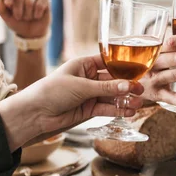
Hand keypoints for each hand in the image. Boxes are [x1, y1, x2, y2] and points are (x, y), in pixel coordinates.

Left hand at [0, 0, 50, 37]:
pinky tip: (37, 16)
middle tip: (18, 18)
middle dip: (17, 9)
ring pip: (29, 1)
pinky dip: (37, 14)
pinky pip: (39, 4)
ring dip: (28, 14)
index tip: (8, 4)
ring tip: (28, 18)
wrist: (32, 33)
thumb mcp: (6, 18)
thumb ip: (0, 8)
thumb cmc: (18, 23)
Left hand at [0, 55, 143, 150]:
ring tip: (138, 103)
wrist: (34, 114)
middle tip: (141, 89)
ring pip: (112, 96)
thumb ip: (106, 88)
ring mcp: (90, 94)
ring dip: (125, 99)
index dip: (124, 65)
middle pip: (113, 80)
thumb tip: (129, 86)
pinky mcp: (89, 110)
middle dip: (127, 85)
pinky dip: (118, 110)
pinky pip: (107, 108)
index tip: (139, 69)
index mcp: (84, 65)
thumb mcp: (81, 86)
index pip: (109, 62)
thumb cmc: (51, 91)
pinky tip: (129, 111)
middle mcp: (89, 78)